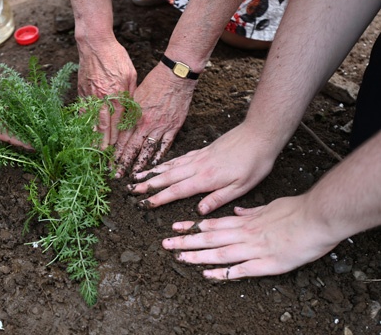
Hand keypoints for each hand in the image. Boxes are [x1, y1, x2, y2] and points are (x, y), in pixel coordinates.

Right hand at [76, 39, 136, 148]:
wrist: (95, 43)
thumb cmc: (116, 57)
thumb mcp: (131, 75)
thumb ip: (131, 94)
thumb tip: (132, 110)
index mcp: (116, 94)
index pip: (116, 121)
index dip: (115, 137)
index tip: (114, 148)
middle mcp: (102, 97)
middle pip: (102, 124)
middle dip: (102, 142)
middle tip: (102, 155)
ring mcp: (90, 95)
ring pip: (91, 119)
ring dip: (91, 135)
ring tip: (91, 148)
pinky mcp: (81, 90)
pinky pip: (82, 109)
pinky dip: (83, 121)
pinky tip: (83, 129)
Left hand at [114, 64, 194, 176]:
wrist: (176, 75)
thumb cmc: (154, 81)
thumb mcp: (134, 95)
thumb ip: (127, 111)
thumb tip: (117, 124)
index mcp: (135, 116)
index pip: (121, 140)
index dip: (115, 154)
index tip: (109, 164)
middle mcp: (146, 124)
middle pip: (132, 148)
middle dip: (123, 164)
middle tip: (117, 177)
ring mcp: (161, 127)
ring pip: (148, 150)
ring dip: (140, 164)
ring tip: (133, 176)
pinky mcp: (174, 127)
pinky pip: (165, 145)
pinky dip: (159, 156)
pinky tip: (154, 164)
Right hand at [128, 123, 277, 213]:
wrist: (259, 134)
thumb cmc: (254, 162)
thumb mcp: (242, 187)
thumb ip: (218, 199)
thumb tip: (199, 211)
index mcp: (206, 178)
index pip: (177, 190)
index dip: (159, 198)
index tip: (144, 203)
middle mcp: (198, 166)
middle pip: (167, 177)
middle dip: (148, 185)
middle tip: (131, 190)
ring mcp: (199, 157)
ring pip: (170, 166)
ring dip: (152, 172)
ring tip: (137, 177)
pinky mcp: (203, 150)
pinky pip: (179, 158)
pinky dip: (166, 163)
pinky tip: (161, 166)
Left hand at [161, 196, 339, 279]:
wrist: (317, 218)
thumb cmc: (297, 210)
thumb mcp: (269, 205)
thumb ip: (250, 211)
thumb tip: (235, 211)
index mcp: (245, 221)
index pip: (212, 223)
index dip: (191, 227)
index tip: (174, 228)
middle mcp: (244, 234)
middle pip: (209, 238)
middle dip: (185, 242)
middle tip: (165, 245)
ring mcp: (253, 249)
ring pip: (218, 252)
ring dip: (197, 256)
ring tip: (178, 258)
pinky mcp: (267, 264)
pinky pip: (240, 270)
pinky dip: (223, 273)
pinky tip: (207, 275)